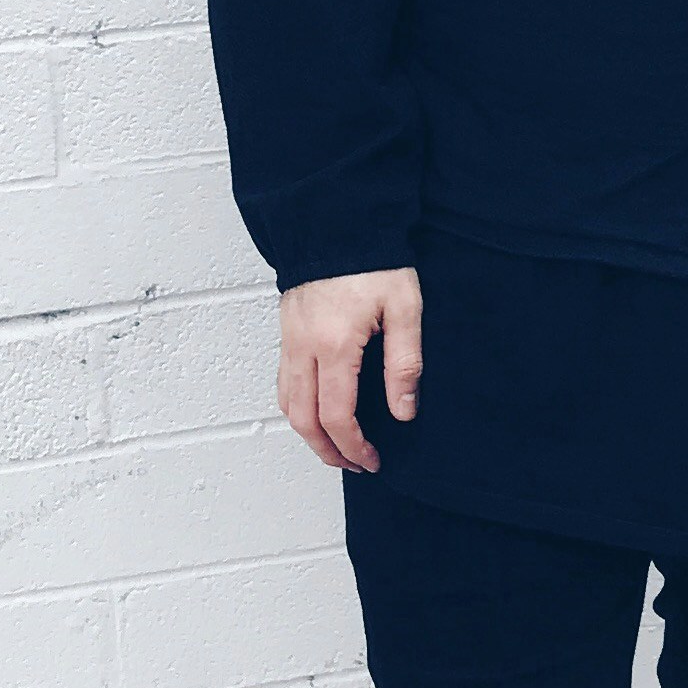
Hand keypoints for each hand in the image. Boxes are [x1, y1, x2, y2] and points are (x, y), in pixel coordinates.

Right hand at [278, 267, 422, 472]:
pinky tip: (319, 410)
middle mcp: (303, 348)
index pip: (336, 416)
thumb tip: (403, 411)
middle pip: (303, 420)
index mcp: (333, 345)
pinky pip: (282, 382)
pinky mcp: (286, 332)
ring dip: (309, 433)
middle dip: (328, 451)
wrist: (337, 223)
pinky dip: (297, 407)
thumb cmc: (373, 260)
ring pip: (287, 404)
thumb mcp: (404, 307)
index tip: (372, 460)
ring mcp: (289, 340)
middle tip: (354, 464)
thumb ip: (404, 363)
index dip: (353, 447)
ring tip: (337, 445)